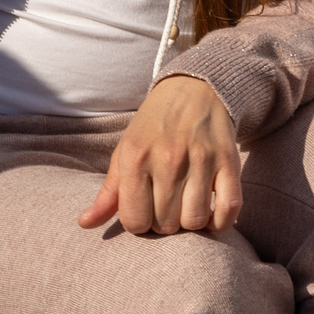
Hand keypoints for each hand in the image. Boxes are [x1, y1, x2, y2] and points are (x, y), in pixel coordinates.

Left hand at [78, 75, 242, 235]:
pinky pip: (228, 210)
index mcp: (136, 157)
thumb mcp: (125, 150)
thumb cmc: (154, 126)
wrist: (194, 87)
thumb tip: (85, 223)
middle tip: (166, 206)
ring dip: (191, 222)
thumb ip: (109, 191)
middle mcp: (168, 158)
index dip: (139, 223)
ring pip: (195, 221)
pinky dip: (220, 221)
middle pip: (166, 225)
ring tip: (186, 206)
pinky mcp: (229, 161)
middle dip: (164, 223)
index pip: (135, 221)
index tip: (145, 210)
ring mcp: (201, 159)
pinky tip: (210, 211)